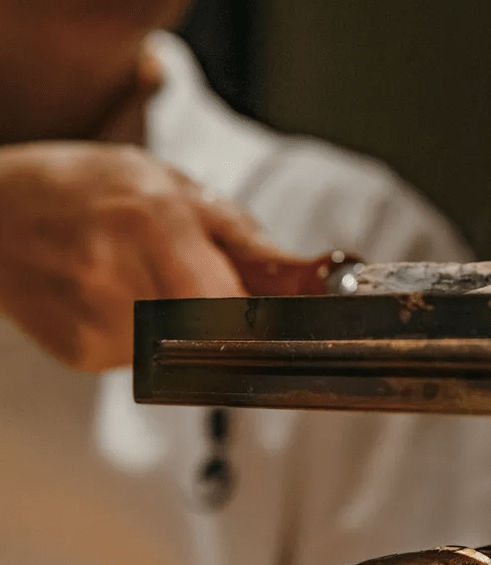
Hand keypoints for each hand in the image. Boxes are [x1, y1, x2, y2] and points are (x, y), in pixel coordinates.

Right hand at [0, 140, 302, 370]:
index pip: (244, 311)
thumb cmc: (86, 188)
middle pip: (221, 337)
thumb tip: (316, 279)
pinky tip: (116, 299)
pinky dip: (148, 337)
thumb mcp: (173, 188)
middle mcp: (126, 281)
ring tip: (144, 281)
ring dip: (186, 326)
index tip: (277, 317)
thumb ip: (247, 239)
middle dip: (226, 318)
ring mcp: (101, 325)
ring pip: (188, 352)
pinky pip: (148, 361)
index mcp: (157, 228)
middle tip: (194, 282)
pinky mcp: (85, 355)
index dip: (266, 320)